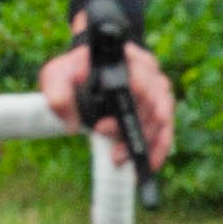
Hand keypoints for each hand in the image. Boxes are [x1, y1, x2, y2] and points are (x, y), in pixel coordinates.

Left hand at [40, 33, 177, 169]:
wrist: (83, 74)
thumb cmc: (71, 73)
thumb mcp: (56, 76)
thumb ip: (58, 94)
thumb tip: (71, 125)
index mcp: (129, 58)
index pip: (139, 76)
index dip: (131, 96)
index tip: (107, 120)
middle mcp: (150, 74)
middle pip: (151, 102)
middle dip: (129, 125)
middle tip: (102, 134)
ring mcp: (159, 93)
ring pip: (160, 120)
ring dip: (141, 141)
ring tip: (117, 157)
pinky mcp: (161, 112)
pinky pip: (166, 132)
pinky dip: (158, 150)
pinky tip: (147, 165)